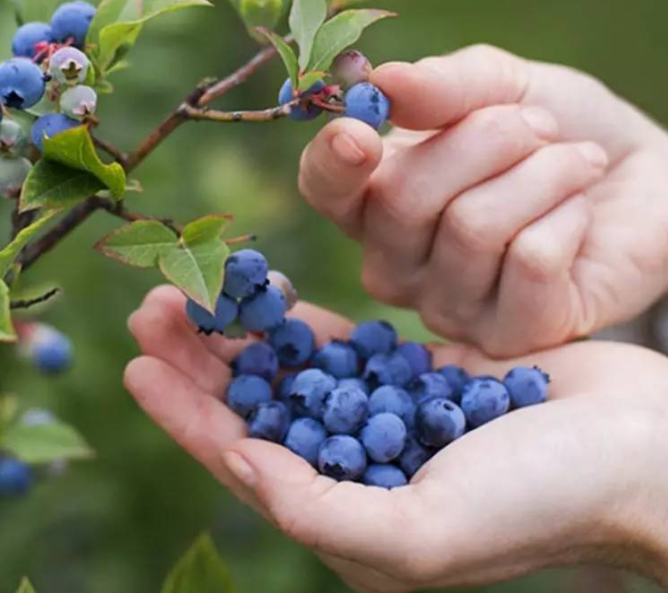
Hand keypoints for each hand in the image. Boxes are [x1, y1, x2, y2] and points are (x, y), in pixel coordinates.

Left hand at [125, 286, 667, 591]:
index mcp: (347, 518)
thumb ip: (322, 511)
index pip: (243, 462)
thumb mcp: (423, 532)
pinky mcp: (415, 375)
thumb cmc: (541, 504)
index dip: (185, 416)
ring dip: (239, 332)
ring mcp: (383, 419)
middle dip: (199, 361)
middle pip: (255, 409)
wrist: (639, 452)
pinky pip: (341, 344)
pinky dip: (300, 319)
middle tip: (151, 306)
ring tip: (192, 287)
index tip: (137, 365)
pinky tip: (264, 291)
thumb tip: (240, 465)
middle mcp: (355, 469)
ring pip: (289, 371)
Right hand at [298, 44, 667, 356]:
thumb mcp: (499, 87)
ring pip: (472, 228)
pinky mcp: (509, 335)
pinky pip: (528, 261)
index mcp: (375, 200)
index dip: (332, 163)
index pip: (324, 190)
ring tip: (574, 163)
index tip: (360, 132)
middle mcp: (396, 264)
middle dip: (484, 140)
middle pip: (401, 200)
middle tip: (537, 126)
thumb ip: (441, 87)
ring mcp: (447, 307)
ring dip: (540, 174)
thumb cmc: (554, 131)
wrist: (640, 176)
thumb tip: (383, 84)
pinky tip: (579, 215)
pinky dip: (568, 216)